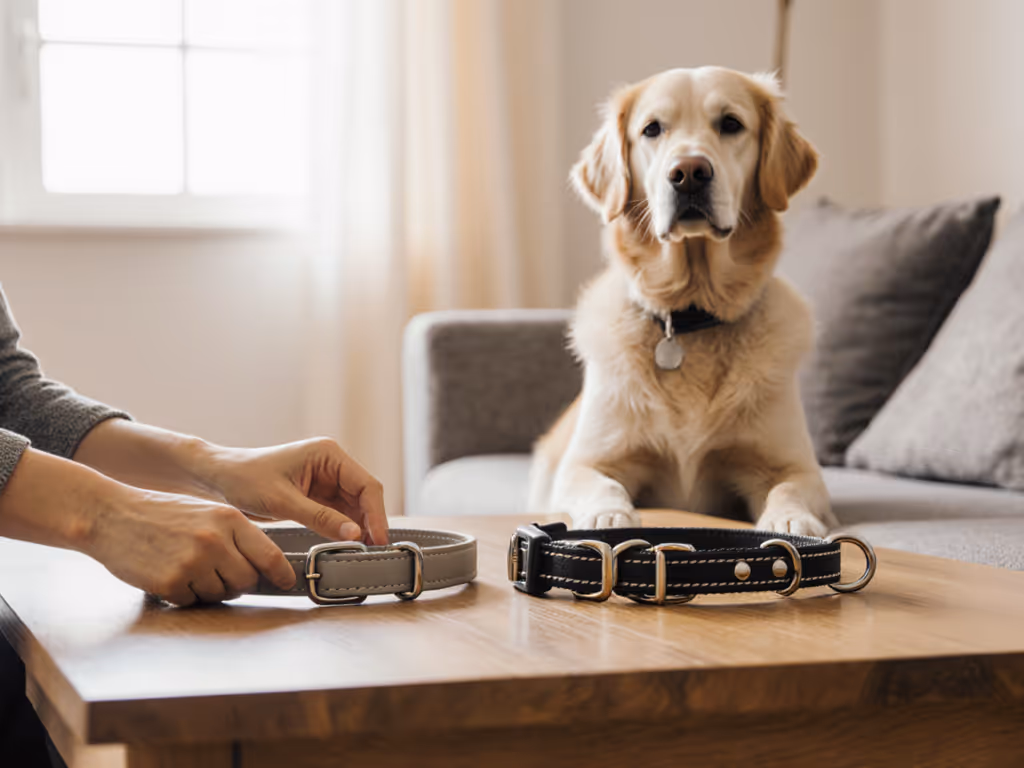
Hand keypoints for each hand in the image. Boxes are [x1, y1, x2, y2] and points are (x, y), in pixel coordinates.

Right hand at [87, 487, 297, 606]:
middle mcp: (215, 540)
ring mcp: (192, 562)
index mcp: (229, 519)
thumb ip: (236, 534)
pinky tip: (170, 573)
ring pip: (220, 594)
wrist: (111, 515)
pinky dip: (184, 594)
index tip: (287, 582)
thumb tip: (263, 565)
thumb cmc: (162, 514)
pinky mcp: (170, 582)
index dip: (281, 573)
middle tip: (218, 574)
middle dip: (237, 583)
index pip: (269, 554)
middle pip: (247, 580)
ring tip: (188, 567)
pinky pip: (191, 601)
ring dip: (209, 589)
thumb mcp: (207, 512)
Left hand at [204, 438, 387, 544]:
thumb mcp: (283, 500)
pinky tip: (348, 546)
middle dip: (371, 523)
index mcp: (329, 454)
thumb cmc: (246, 479)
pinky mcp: (319, 496)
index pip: (366, 485)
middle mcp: (333, 464)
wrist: (219, 479)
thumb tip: (354, 534)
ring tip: (364, 553)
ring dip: (360, 528)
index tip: (379, 540)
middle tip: (374, 552)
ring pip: (355, 508)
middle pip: (365, 496)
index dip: (377, 514)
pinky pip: (340, 514)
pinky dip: (345, 530)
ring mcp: (327, 480)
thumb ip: (321, 517)